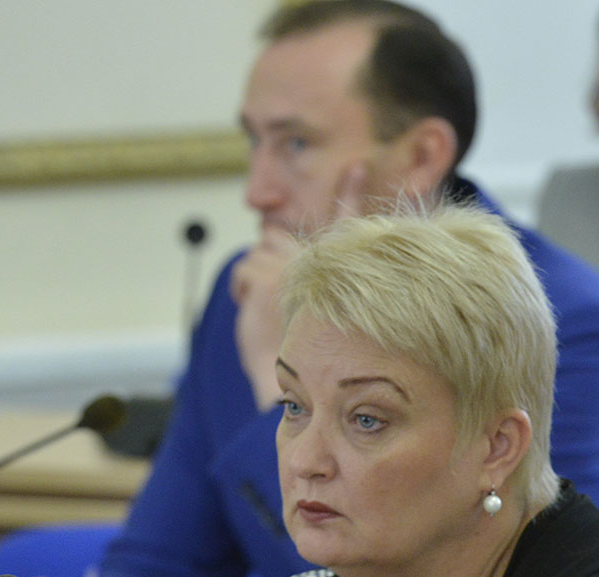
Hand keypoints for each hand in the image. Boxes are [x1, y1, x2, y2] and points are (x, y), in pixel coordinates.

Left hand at [235, 163, 367, 408]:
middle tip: (269, 295)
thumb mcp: (311, 309)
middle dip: (268, 259)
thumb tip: (274, 231)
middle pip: (279, 235)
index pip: (347, 223)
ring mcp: (300, 270)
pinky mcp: (273, 280)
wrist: (294, 388)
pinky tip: (255, 313)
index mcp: (344, 272)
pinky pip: (244, 270)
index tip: (357, 166)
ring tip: (267, 310)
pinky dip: (241, 291)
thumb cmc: (307, 360)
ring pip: (260, 248)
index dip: (351, 192)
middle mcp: (327, 266)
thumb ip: (309, 274)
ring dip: (255, 276)